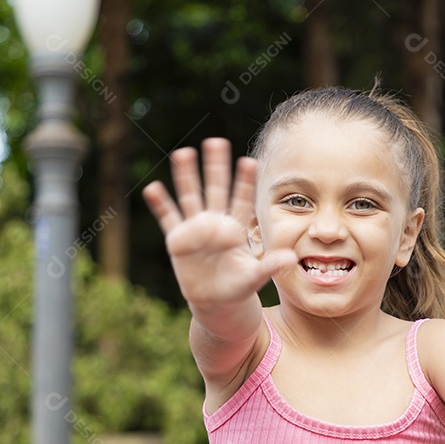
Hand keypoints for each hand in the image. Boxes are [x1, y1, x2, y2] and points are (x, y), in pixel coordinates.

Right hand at [142, 139, 294, 308]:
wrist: (216, 302)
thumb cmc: (239, 286)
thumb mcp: (256, 277)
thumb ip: (270, 266)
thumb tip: (290, 258)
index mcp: (236, 228)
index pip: (242, 200)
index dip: (245, 182)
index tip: (249, 161)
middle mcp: (216, 223)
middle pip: (216, 189)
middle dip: (216, 167)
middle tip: (216, 141)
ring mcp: (195, 229)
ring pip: (191, 197)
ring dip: (186, 176)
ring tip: (183, 153)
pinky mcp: (178, 240)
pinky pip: (169, 218)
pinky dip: (161, 204)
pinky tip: (153, 187)